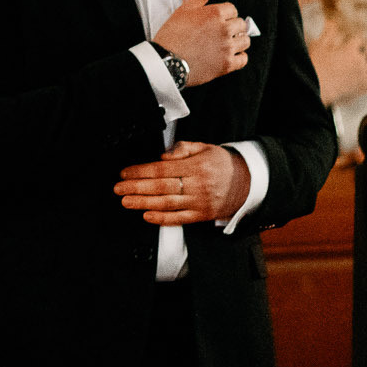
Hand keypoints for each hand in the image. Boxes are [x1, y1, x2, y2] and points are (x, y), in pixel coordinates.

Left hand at [117, 140, 250, 225]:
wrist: (248, 182)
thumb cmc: (222, 164)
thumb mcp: (204, 147)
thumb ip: (182, 149)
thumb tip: (163, 156)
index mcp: (196, 166)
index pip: (162, 169)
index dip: (141, 171)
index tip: (125, 173)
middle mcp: (197, 185)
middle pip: (161, 187)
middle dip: (136, 188)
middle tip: (119, 188)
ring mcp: (199, 202)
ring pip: (167, 204)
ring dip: (143, 203)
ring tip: (126, 201)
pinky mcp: (202, 215)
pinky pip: (179, 219)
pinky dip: (162, 219)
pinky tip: (147, 216)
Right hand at [151, 0, 248, 87]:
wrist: (166, 61)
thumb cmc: (172, 35)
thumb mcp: (184, 10)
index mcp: (215, 13)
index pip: (232, 9)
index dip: (225, 14)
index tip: (218, 20)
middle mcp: (224, 29)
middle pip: (241, 24)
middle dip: (233, 27)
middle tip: (222, 32)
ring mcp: (227, 47)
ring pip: (245, 40)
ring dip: (238, 41)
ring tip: (227, 43)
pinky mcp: (227, 64)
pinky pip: (243, 59)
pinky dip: (239, 57)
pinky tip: (230, 56)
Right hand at [309, 26, 366, 106]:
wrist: (316, 88)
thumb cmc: (315, 67)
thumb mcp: (318, 46)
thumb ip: (327, 33)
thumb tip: (332, 21)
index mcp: (350, 50)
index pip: (360, 40)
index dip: (357, 39)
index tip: (354, 40)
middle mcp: (360, 61)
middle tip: (365, 48)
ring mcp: (363, 74)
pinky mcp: (363, 87)